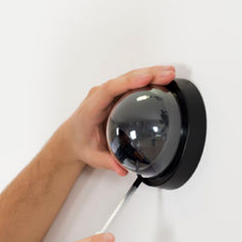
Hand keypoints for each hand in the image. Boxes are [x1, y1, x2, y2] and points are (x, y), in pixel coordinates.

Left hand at [54, 66, 176, 175]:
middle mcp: (99, 96)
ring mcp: (107, 93)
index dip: (128, 82)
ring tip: (169, 74)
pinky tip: (161, 78)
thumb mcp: (91, 156)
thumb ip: (107, 162)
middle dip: (147, 74)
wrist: (71, 138)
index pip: (110, 90)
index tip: (145, 79)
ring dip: (150, 73)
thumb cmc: (79, 142)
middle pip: (124, 79)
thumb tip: (122, 169)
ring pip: (129, 78)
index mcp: (92, 108)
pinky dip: (146, 78)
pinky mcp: (114, 93)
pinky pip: (130, 82)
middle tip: (167, 75)